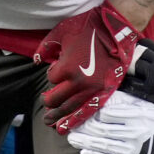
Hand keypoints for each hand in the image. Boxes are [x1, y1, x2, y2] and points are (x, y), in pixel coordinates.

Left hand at [34, 1, 138, 133]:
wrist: (117, 28)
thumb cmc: (88, 27)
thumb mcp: (61, 32)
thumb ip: (45, 47)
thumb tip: (36, 61)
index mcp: (66, 67)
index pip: (52, 78)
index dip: (52, 72)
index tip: (57, 65)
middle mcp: (78, 82)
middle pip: (57, 100)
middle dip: (49, 102)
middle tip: (45, 106)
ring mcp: (92, 88)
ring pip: (71, 109)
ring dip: (59, 119)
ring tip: (52, 125)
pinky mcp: (104, 91)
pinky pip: (88, 109)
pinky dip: (77, 119)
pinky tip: (69, 126)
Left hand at [65, 90, 153, 153]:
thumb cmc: (153, 120)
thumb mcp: (143, 104)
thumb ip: (123, 100)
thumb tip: (101, 95)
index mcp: (139, 115)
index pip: (109, 113)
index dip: (92, 113)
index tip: (80, 112)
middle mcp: (137, 134)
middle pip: (103, 130)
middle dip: (84, 128)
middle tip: (71, 126)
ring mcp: (134, 151)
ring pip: (104, 146)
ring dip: (85, 143)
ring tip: (72, 138)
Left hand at [118, 39, 153, 153]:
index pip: (150, 44)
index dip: (140, 46)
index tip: (134, 49)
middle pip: (138, 53)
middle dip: (131, 56)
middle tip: (125, 61)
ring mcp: (152, 75)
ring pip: (133, 66)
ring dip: (127, 70)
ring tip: (122, 73)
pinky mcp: (147, 89)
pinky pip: (131, 84)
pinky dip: (125, 85)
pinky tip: (121, 86)